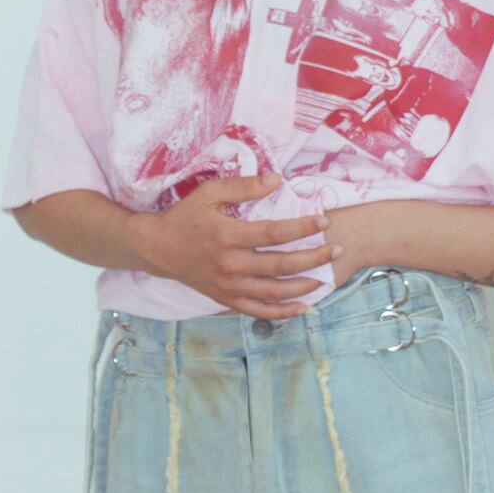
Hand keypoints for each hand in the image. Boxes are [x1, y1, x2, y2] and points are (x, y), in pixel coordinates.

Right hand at [129, 172, 338, 318]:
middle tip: (336, 250)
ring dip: (304, 286)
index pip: (275, 233)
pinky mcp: (224, 299)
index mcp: (227, 235)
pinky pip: (257, 311)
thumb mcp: (209, 192)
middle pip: (281, 265)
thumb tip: (277, 180)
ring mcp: (227, 286)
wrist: (157, 248)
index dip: (303, 227)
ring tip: (326, 278)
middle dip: (314, 258)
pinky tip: (302, 308)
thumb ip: (243, 186)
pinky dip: (281, 312)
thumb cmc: (185, 216)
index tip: (324, 221)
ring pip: (273, 291)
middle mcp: (230, 264)